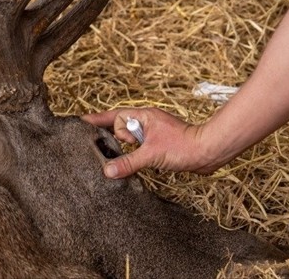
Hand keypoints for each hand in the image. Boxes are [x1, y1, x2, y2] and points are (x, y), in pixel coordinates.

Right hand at [82, 107, 224, 177]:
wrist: (208, 151)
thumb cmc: (183, 146)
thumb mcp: (151, 154)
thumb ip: (128, 162)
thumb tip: (108, 171)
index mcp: (143, 116)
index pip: (114, 117)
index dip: (98, 120)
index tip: (80, 122)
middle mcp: (146, 122)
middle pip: (119, 128)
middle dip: (113, 139)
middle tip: (104, 150)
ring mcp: (153, 133)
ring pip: (129, 139)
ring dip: (124, 148)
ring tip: (116, 159)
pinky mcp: (159, 145)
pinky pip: (139, 148)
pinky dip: (133, 155)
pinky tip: (129, 165)